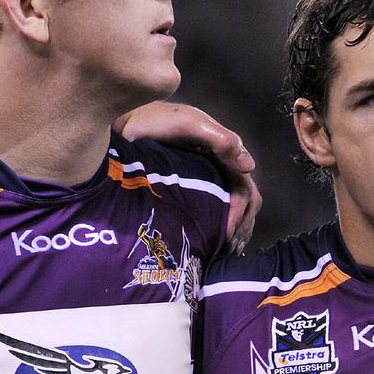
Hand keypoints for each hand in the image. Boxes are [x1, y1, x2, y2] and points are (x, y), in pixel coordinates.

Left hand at [114, 102, 261, 253]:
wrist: (123, 125)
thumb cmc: (154, 122)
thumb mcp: (189, 124)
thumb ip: (220, 140)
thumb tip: (250, 167)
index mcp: (225, 154)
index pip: (245, 189)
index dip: (240, 213)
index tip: (226, 234)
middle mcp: (220, 168)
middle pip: (245, 203)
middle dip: (240, 227)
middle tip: (226, 248)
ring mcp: (206, 180)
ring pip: (232, 211)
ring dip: (233, 232)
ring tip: (220, 252)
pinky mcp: (190, 191)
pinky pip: (213, 213)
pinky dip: (218, 231)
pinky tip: (210, 245)